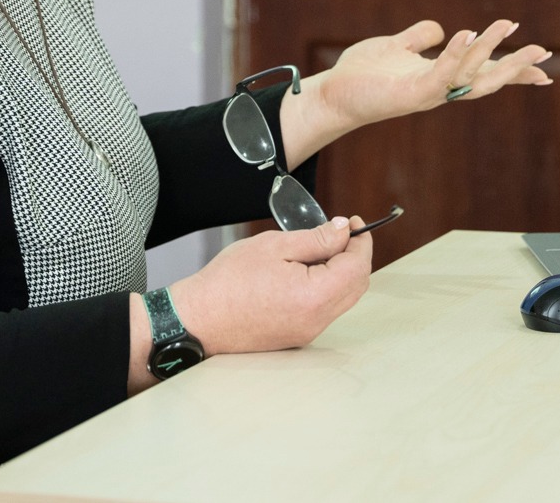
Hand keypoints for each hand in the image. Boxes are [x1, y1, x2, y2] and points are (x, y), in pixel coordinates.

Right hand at [166, 217, 371, 358]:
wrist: (199, 319)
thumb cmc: (228, 281)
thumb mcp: (274, 246)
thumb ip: (316, 238)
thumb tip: (344, 231)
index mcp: (314, 296)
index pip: (357, 266)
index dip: (361, 241)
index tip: (354, 223)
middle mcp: (316, 320)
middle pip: (357, 285)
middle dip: (355, 256)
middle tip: (341, 233)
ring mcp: (308, 332)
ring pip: (343, 298)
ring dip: (342, 272)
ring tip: (320, 249)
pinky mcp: (297, 336)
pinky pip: (326, 309)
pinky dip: (327, 287)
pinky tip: (308, 270)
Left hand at [280, 20, 552, 162]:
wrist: (333, 94)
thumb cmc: (363, 74)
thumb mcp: (396, 46)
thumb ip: (419, 37)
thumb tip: (441, 29)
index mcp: (440, 77)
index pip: (483, 72)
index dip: (513, 70)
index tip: (545, 67)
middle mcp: (439, 88)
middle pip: (486, 79)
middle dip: (515, 66)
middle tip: (544, 52)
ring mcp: (427, 93)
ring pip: (468, 74)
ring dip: (489, 49)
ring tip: (507, 25)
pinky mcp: (410, 94)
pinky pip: (439, 75)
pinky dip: (454, 55)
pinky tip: (465, 34)